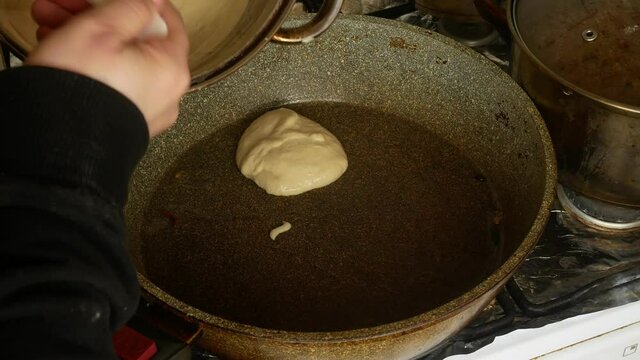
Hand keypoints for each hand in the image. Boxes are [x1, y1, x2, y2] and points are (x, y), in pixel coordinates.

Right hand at [27, 0, 189, 136]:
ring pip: (119, 62)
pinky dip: (91, 67)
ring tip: (48, 26)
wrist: (57, 144)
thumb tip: (153, 1)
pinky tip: (59, 52)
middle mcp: (165, 95)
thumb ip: (132, 9)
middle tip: (67, 6)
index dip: (148, 5)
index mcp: (171, 70)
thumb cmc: (82, 89)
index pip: (170, 25)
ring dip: (85, 38)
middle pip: (136, 42)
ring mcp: (145, 113)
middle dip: (97, 18)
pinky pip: (113, 85)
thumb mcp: (102, 30)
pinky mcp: (125, 124)